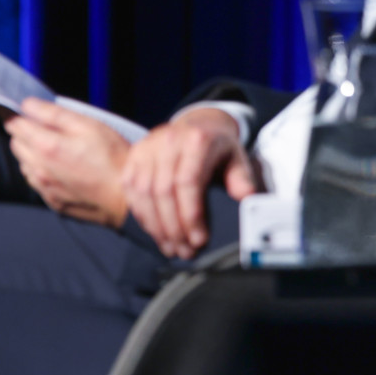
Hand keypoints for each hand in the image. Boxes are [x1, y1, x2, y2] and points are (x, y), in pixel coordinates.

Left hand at [5, 99, 132, 227]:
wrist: (127, 197)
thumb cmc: (113, 158)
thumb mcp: (87, 125)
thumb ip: (53, 113)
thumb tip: (27, 105)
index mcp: (46, 146)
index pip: (14, 125)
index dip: (14, 115)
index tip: (16, 110)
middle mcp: (39, 169)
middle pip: (15, 144)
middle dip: (23, 132)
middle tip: (42, 127)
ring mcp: (44, 188)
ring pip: (24, 164)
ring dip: (30, 153)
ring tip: (54, 148)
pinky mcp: (52, 202)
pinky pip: (35, 182)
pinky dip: (39, 172)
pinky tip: (59, 168)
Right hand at [121, 107, 261, 259]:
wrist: (198, 123)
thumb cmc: (219, 147)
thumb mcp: (237, 157)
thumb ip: (242, 178)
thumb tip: (245, 197)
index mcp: (196, 140)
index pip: (187, 182)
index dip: (190, 214)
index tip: (199, 239)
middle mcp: (168, 140)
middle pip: (163, 191)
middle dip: (173, 227)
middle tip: (185, 251)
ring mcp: (147, 147)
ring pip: (144, 192)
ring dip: (156, 226)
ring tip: (171, 248)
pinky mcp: (134, 155)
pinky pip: (131, 190)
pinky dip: (142, 215)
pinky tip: (155, 232)